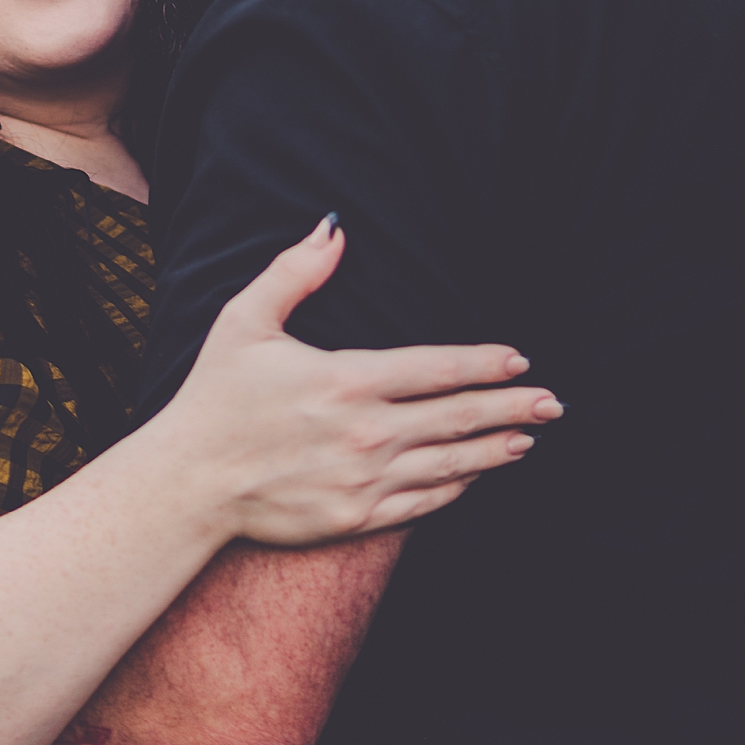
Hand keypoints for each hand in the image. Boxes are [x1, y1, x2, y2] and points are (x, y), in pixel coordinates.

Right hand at [163, 219, 562, 544]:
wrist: (190, 482)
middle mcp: (366, 433)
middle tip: (554, 402)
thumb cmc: (215, 397)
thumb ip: (295, 271)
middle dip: (511, 408)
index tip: (519, 360)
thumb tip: (334, 227)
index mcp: (346, 380)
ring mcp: (365, 481)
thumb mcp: (245, 320)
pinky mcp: (356, 517)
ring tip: (530, 437)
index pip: (435, 368)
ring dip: (496, 449)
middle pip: (457, 417)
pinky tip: (478, 474)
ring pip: (450, 463)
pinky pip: (424, 502)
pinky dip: (458, 487)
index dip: (483, 364)